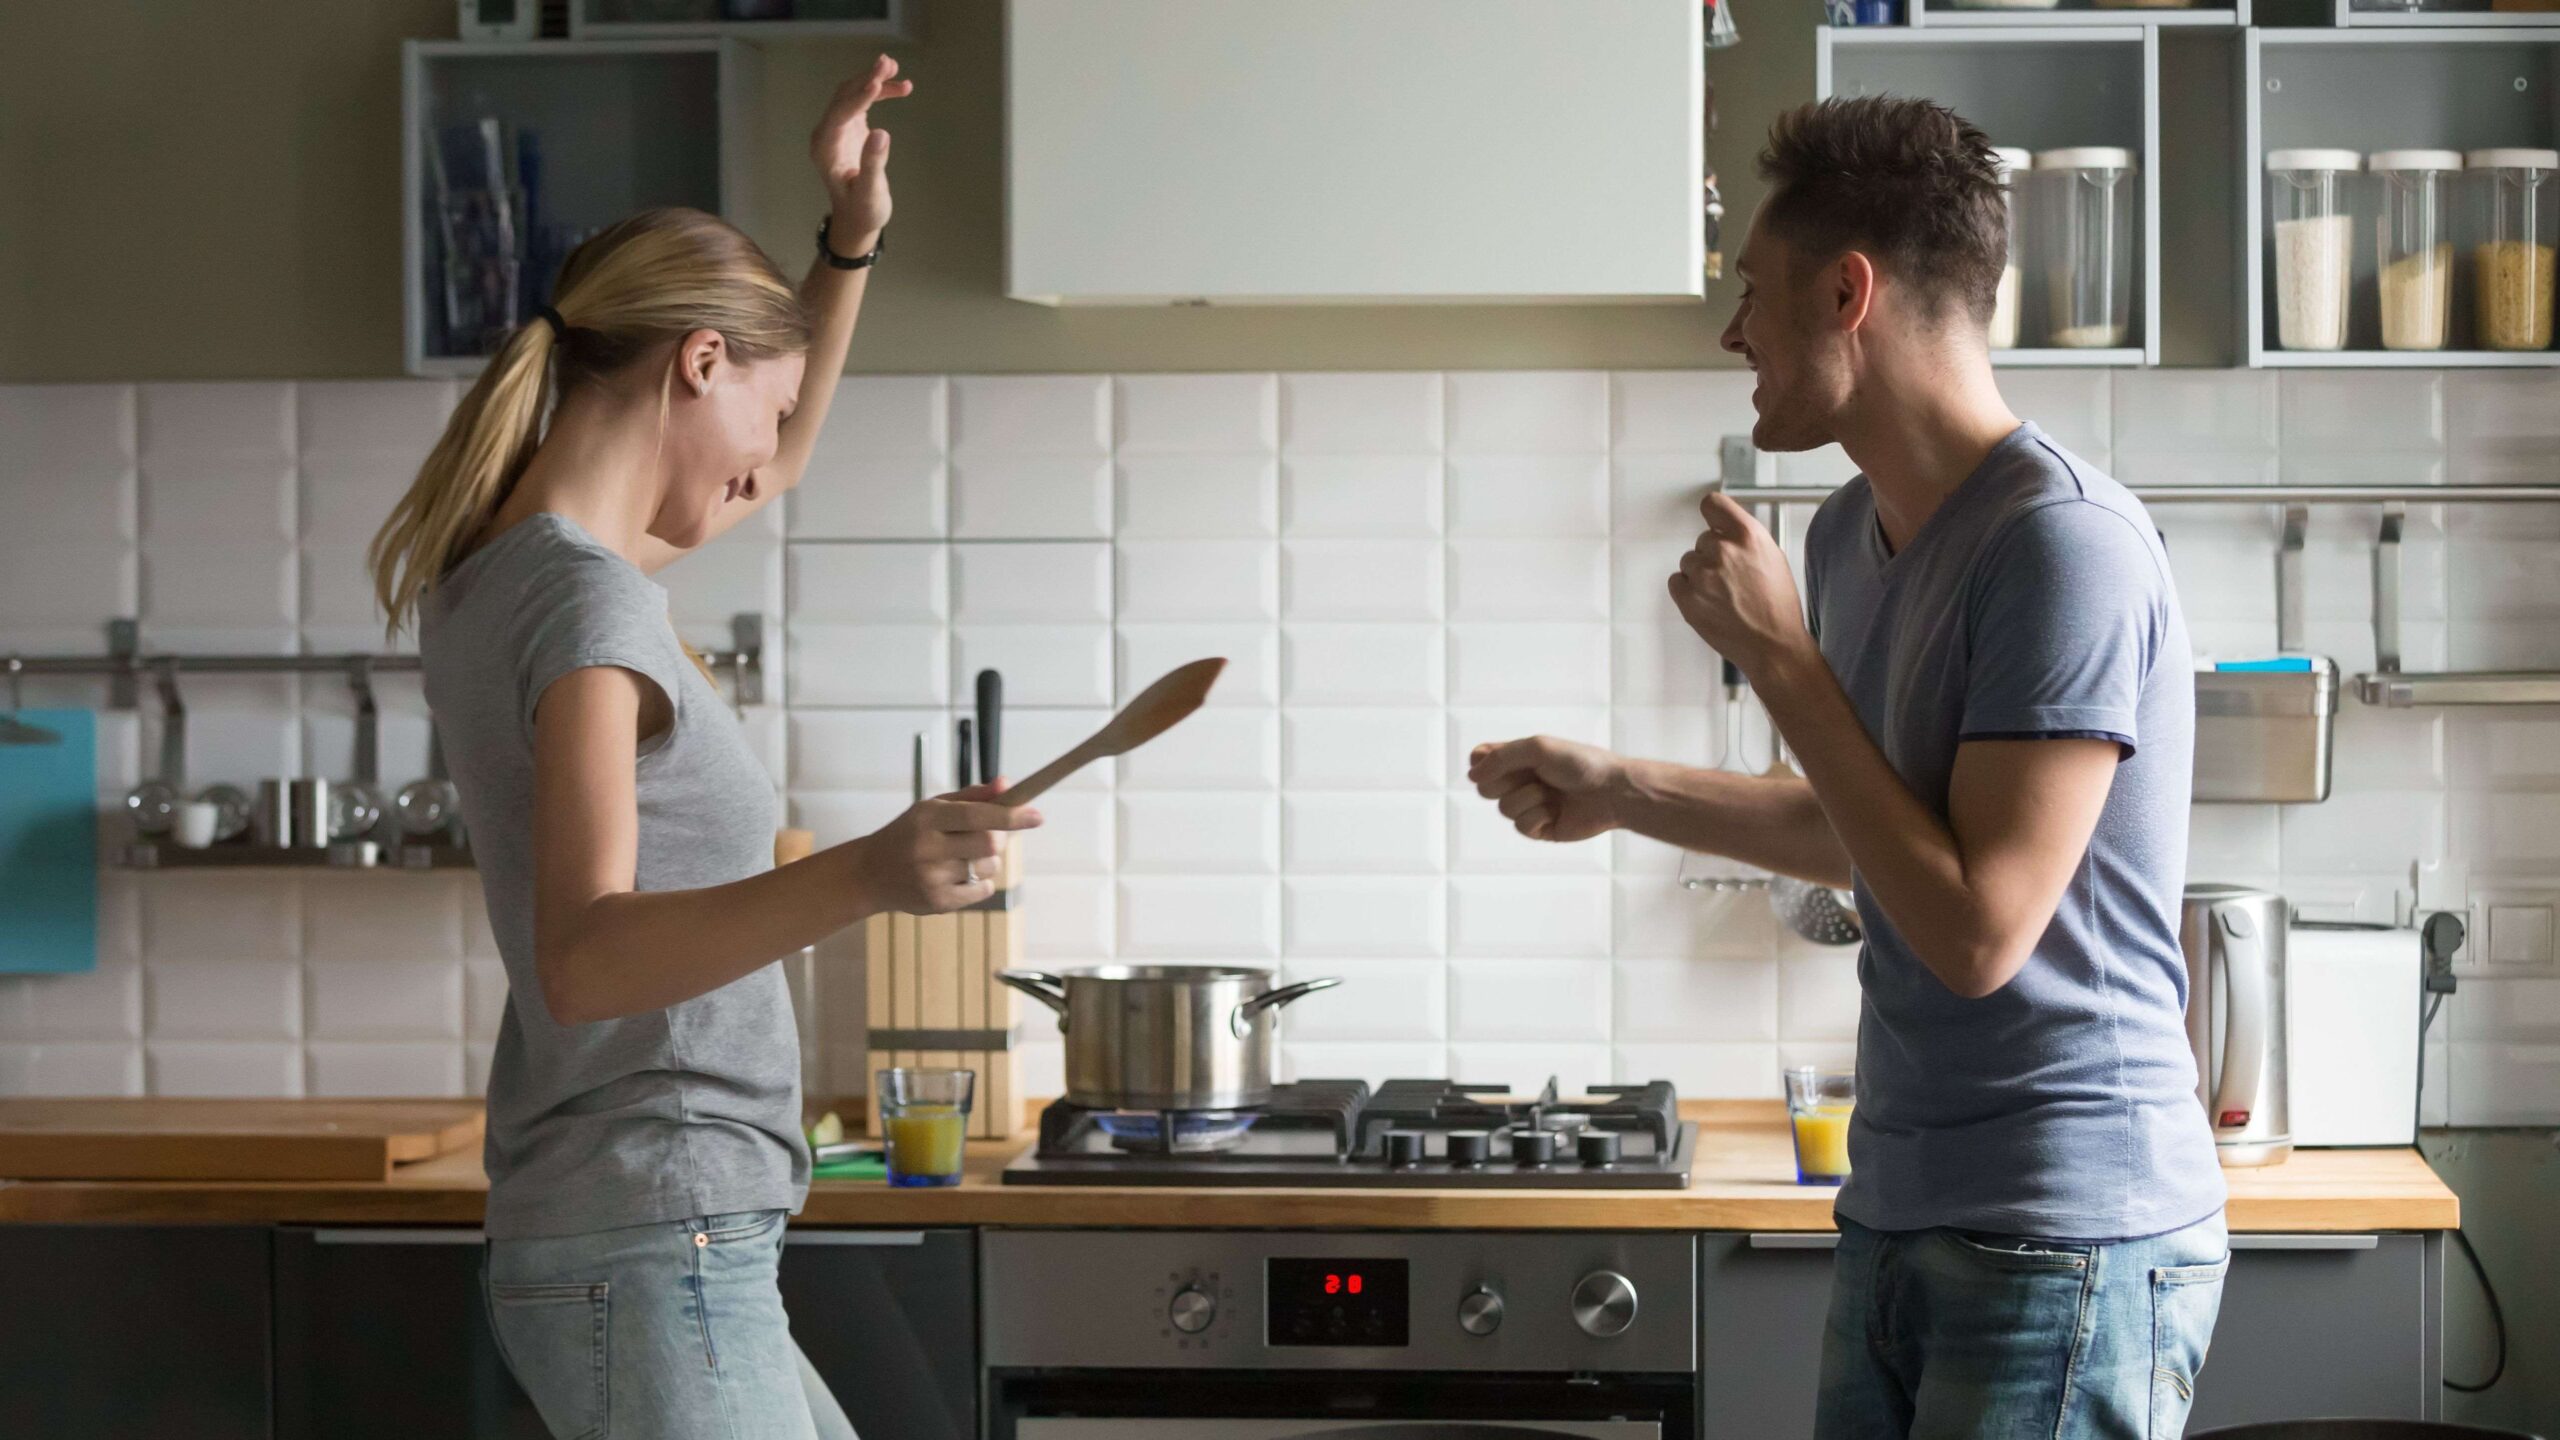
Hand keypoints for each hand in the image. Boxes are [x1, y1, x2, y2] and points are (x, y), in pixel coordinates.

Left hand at [810, 54, 913, 248]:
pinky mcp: (849, 128)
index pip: (840, 114)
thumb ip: (873, 164)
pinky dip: (878, 92)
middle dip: (867, 79)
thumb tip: (881, 134)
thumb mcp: (870, 193)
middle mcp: (826, 134)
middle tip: (889, 63)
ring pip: (852, 94)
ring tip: (895, 68)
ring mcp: (837, 129)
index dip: (859, 98)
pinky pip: (861, 102)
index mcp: (826, 149)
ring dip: (873, 80)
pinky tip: (898, 87)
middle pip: (844, 97)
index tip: (877, 83)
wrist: (857, 220)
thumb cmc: (863, 211)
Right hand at [853, 781, 1039, 914]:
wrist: (869, 874)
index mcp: (927, 818)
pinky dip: (980, 882)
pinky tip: (957, 876)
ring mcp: (932, 878)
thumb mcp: (932, 808)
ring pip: (989, 868)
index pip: (977, 815)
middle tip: (988, 836)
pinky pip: (983, 890)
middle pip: (990, 845)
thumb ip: (973, 796)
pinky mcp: (938, 902)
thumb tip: (1008, 784)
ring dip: (988, 861)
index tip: (1037, 816)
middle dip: (998, 839)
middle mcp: (928, 848)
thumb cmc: (909, 834)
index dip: (1011, 816)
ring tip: (962, 858)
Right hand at [1466, 737, 1628, 843]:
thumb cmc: (1580, 764)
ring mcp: (1529, 805)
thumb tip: (1472, 776)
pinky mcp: (1540, 828)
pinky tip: (1557, 811)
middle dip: (1506, 782)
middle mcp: (1521, 781)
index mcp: (1519, 758)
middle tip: (1534, 776)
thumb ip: (1501, 757)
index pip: (1480, 760)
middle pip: (1485, 788)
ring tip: (1553, 794)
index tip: (1493, 760)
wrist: (1612, 792)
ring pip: (1503, 809)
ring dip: (1529, 799)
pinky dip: (1538, 816)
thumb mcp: (1538, 748)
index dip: (1481, 763)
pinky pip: (1521, 827)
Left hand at [1668, 490, 1815, 681]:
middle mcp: (1723, 550)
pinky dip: (1688, 591)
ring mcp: (1702, 575)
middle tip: (1733, 578)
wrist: (1774, 645)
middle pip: (1703, 539)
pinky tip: (1710, 603)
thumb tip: (1724, 528)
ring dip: (1701, 574)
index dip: (1713, 515)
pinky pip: (1676, 581)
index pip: (1712, 504)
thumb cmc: (1777, 606)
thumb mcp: (1772, 557)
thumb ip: (1745, 538)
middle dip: (1714, 555)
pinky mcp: (1687, 598)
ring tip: (1725, 595)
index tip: (1713, 521)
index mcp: (1748, 535)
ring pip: (1689, 561)